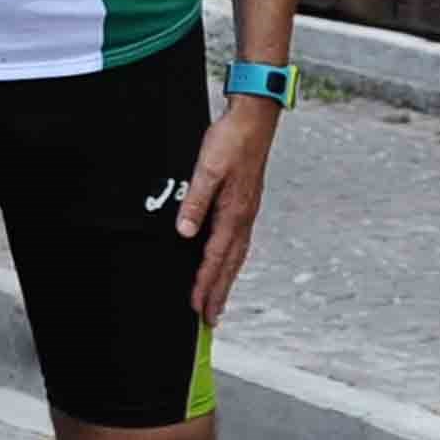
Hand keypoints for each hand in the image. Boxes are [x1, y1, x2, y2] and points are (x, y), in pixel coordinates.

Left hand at [178, 93, 281, 321]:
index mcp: (233, 212)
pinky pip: (239, 242)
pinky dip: (231, 261)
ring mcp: (248, 212)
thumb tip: (185, 233)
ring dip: (226, 281)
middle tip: (209, 320)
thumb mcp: (205, 169)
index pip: (215, 257)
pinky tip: (227, 266)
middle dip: (218, 293)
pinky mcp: (247, 205)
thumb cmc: (229, 141)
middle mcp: (244, 217)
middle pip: (229, 264)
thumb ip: (195, 202)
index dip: (204, 284)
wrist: (254, 119)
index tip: (196, 307)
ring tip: (218, 302)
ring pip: (236, 256)